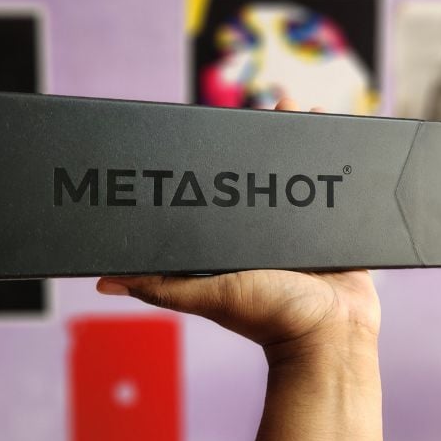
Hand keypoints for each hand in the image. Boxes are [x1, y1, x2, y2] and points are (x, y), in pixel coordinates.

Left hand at [97, 99, 380, 366]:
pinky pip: (336, 189)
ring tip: (300, 108)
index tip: (219, 124)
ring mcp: (303, 229)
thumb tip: (104, 280)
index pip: (225, 187)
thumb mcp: (209, 294)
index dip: (222, 155)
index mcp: (235, 240)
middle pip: (266, 174)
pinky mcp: (334, 230)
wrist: (328, 336)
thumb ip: (161, 286)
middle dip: (268, 139)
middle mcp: (267, 231)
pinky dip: (336, 162)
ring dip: (302, 142)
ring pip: (301, 175)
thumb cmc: (268, 317)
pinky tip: (335, 134)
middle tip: (269, 104)